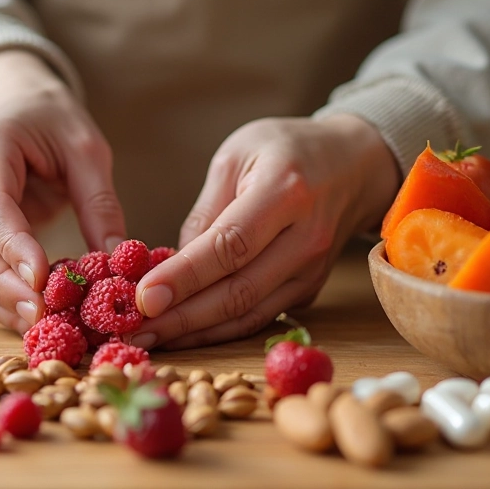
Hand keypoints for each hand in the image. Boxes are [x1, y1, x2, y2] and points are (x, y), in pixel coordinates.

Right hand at [0, 51, 125, 332]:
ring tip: (39, 327)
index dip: (13, 246)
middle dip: (1, 285)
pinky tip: (28, 319)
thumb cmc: (52, 122)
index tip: (42, 280)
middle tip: (42, 316)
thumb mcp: (86, 149)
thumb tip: (119, 263)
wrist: (15, 107)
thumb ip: (99, 202)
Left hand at [130, 114, 399, 349]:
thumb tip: (171, 265)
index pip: (230, 245)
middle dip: (180, 318)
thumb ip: (205, 210)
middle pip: (238, 291)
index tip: (142, 297)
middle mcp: (305, 238)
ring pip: (248, 315)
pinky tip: (182, 332)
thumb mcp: (238, 153)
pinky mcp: (308, 290)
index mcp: (285, 191)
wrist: (357, 164)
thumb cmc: (288, 149)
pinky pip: (258, 318)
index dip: (185, 276)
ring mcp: (311, 271)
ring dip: (195, 334)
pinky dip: (217, 331)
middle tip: (133, 331)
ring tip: (148, 339)